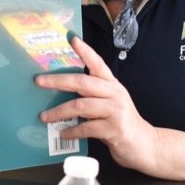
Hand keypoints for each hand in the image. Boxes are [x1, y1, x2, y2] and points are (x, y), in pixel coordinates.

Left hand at [36, 33, 157, 171]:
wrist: (144, 144)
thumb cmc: (121, 121)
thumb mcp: (110, 102)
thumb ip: (92, 94)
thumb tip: (63, 91)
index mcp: (112, 84)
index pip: (98, 63)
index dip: (85, 51)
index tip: (73, 40)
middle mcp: (115, 94)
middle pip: (83, 82)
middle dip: (58, 81)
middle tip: (39, 81)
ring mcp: (116, 111)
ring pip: (81, 106)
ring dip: (59, 111)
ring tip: (45, 116)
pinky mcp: (114, 129)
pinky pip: (86, 128)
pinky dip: (72, 131)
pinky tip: (63, 132)